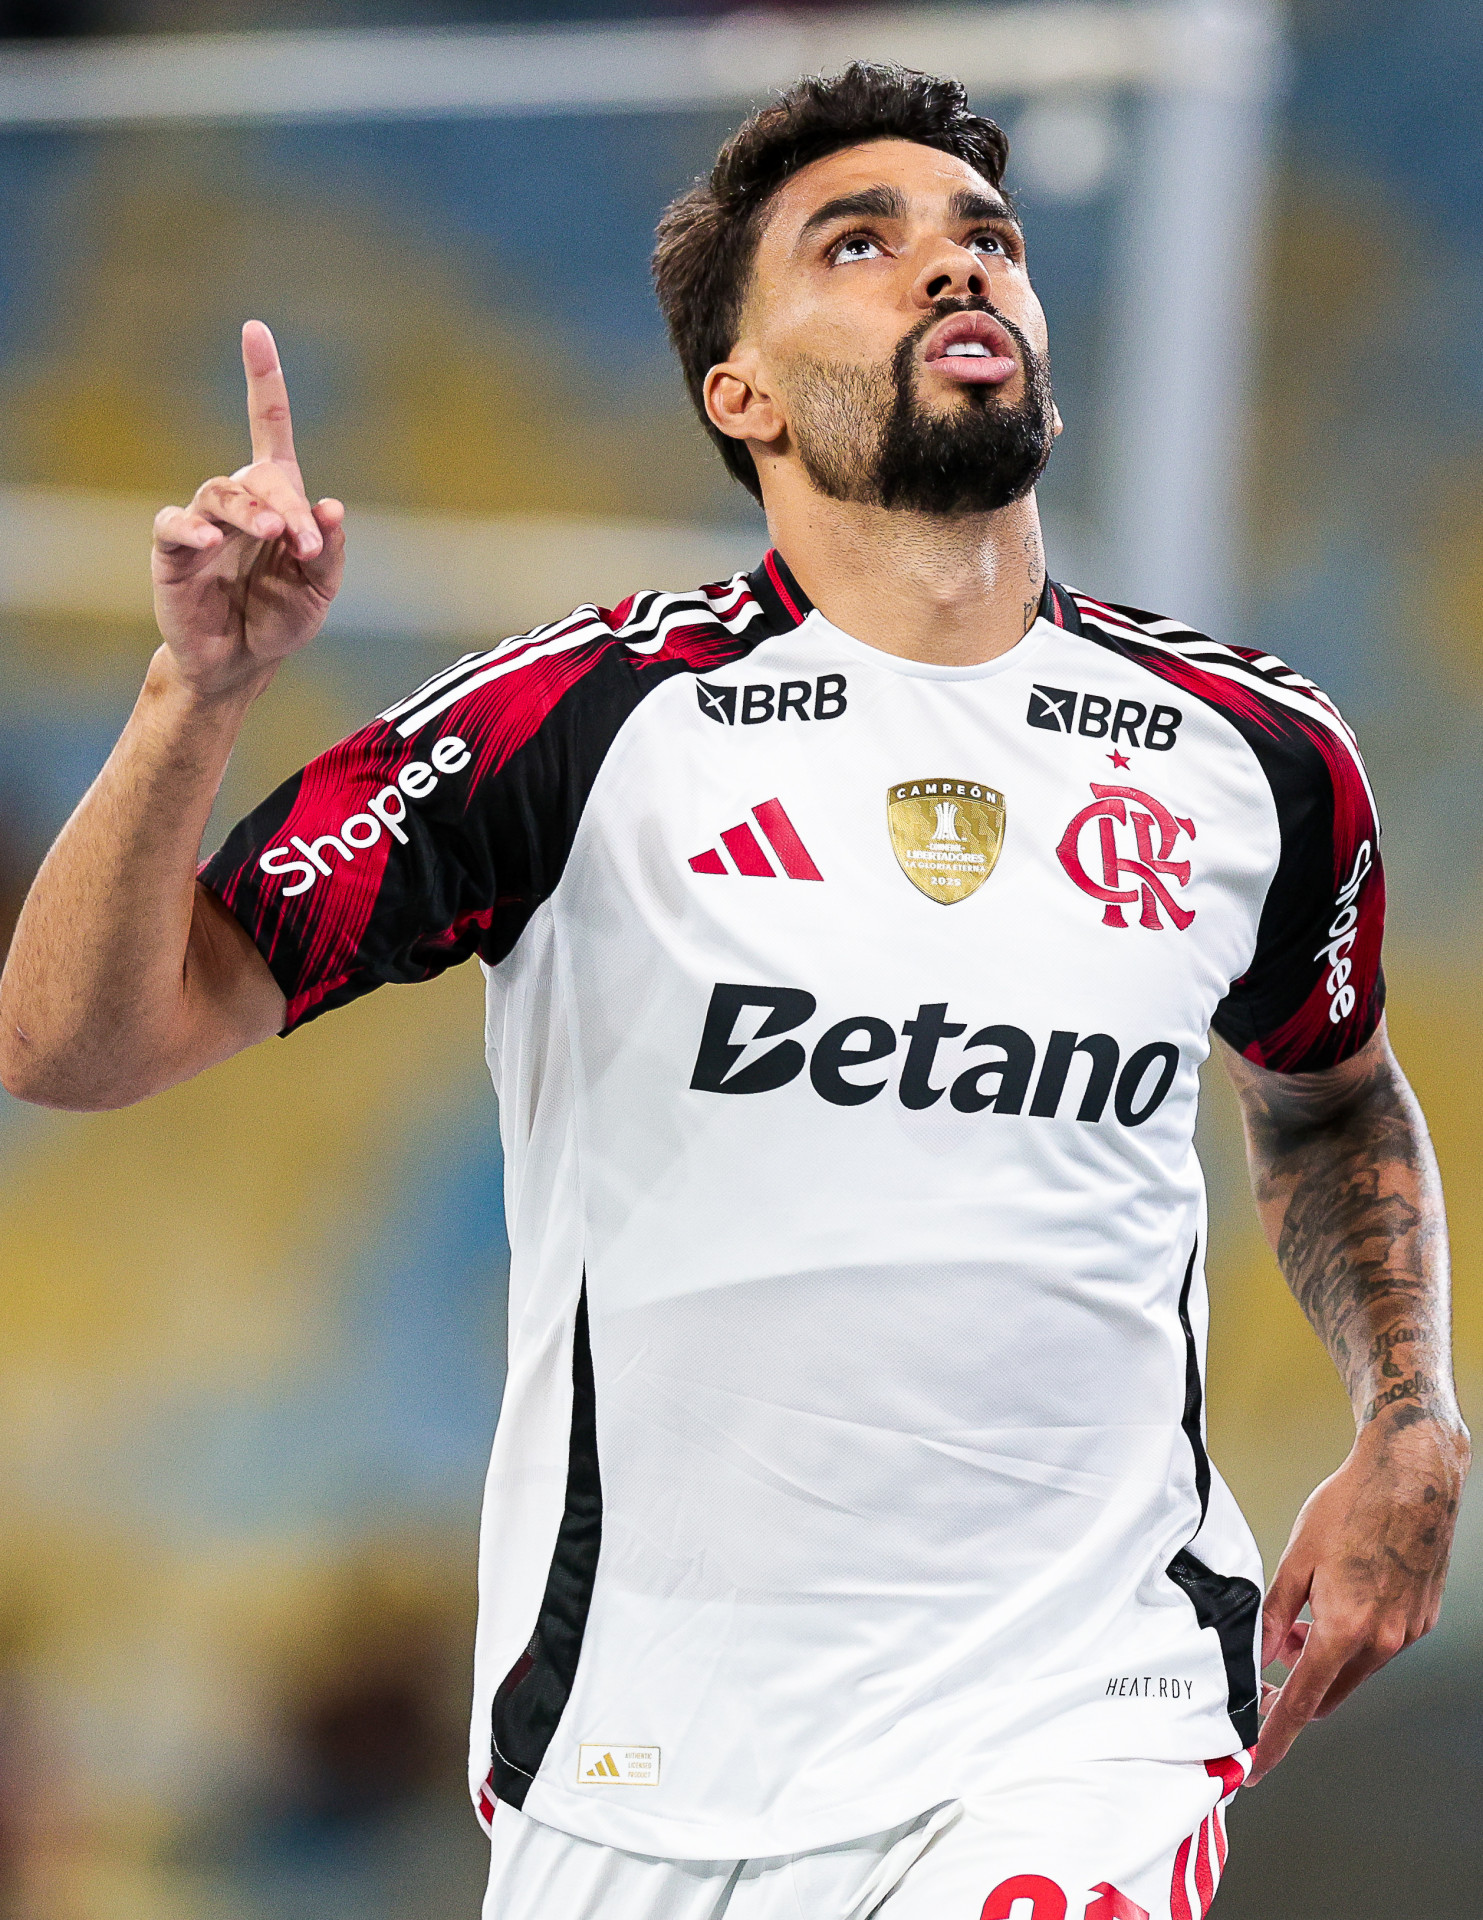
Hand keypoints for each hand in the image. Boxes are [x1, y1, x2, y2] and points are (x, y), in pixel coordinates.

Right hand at [151, 320, 345, 700]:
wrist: (240, 664)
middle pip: (259, 476)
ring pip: (221, 494)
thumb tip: (332, 508)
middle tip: (304, 542)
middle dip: (287, 506)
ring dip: (252, 514)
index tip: (254, 329)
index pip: (267, 426)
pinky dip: (195, 529)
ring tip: (276, 539)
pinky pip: (176, 525)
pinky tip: (215, 543)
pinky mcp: (174, 551)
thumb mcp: (319, 591)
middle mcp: (239, 502)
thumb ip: (328, 552)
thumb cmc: (279, 619)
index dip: (262, 379)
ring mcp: (203, 523)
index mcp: (277, 500)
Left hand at [1250, 1406, 1468, 1781]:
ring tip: (1301, 1614)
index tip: (1256, 1765)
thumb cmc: (1351, 1506)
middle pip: (1329, 1692)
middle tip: (1272, 1657)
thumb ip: (1274, 1614)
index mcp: (1345, 1629)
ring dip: (1322, 1655)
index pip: (1301, 1702)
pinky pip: (1377, 1645)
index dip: (1274, 1738)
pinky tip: (1337, 1598)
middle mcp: (1382, 1641)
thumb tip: (1258, 1656)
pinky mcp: (1421, 1620)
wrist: (1411, 1476)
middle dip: (1296, 1685)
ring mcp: (1406, 1632)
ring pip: (1354, 1668)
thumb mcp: (1296, 1557)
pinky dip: (1350, 1637)